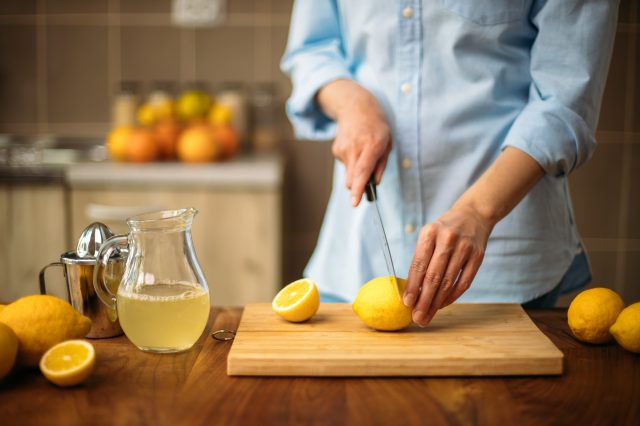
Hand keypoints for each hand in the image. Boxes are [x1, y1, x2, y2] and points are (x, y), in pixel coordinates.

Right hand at [317, 80, 391, 205]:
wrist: (356, 107)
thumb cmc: (376, 127)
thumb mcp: (387, 143)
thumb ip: (381, 164)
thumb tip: (374, 183)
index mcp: (372, 145)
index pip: (362, 171)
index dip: (358, 188)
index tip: (354, 202)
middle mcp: (355, 147)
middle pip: (351, 179)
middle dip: (357, 185)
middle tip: (367, 180)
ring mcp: (342, 148)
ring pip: (348, 174)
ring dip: (356, 170)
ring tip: (363, 153)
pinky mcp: (336, 150)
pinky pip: (345, 166)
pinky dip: (351, 162)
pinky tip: (355, 148)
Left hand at [403, 205, 492, 325]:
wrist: (473, 215)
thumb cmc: (444, 230)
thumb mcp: (429, 235)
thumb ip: (420, 259)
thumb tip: (411, 290)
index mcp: (430, 233)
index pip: (419, 264)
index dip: (412, 286)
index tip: (407, 303)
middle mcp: (447, 239)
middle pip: (434, 276)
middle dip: (424, 300)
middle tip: (417, 317)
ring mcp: (465, 248)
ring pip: (448, 282)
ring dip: (436, 302)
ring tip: (427, 315)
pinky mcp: (478, 256)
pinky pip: (464, 282)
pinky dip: (452, 296)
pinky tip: (442, 305)